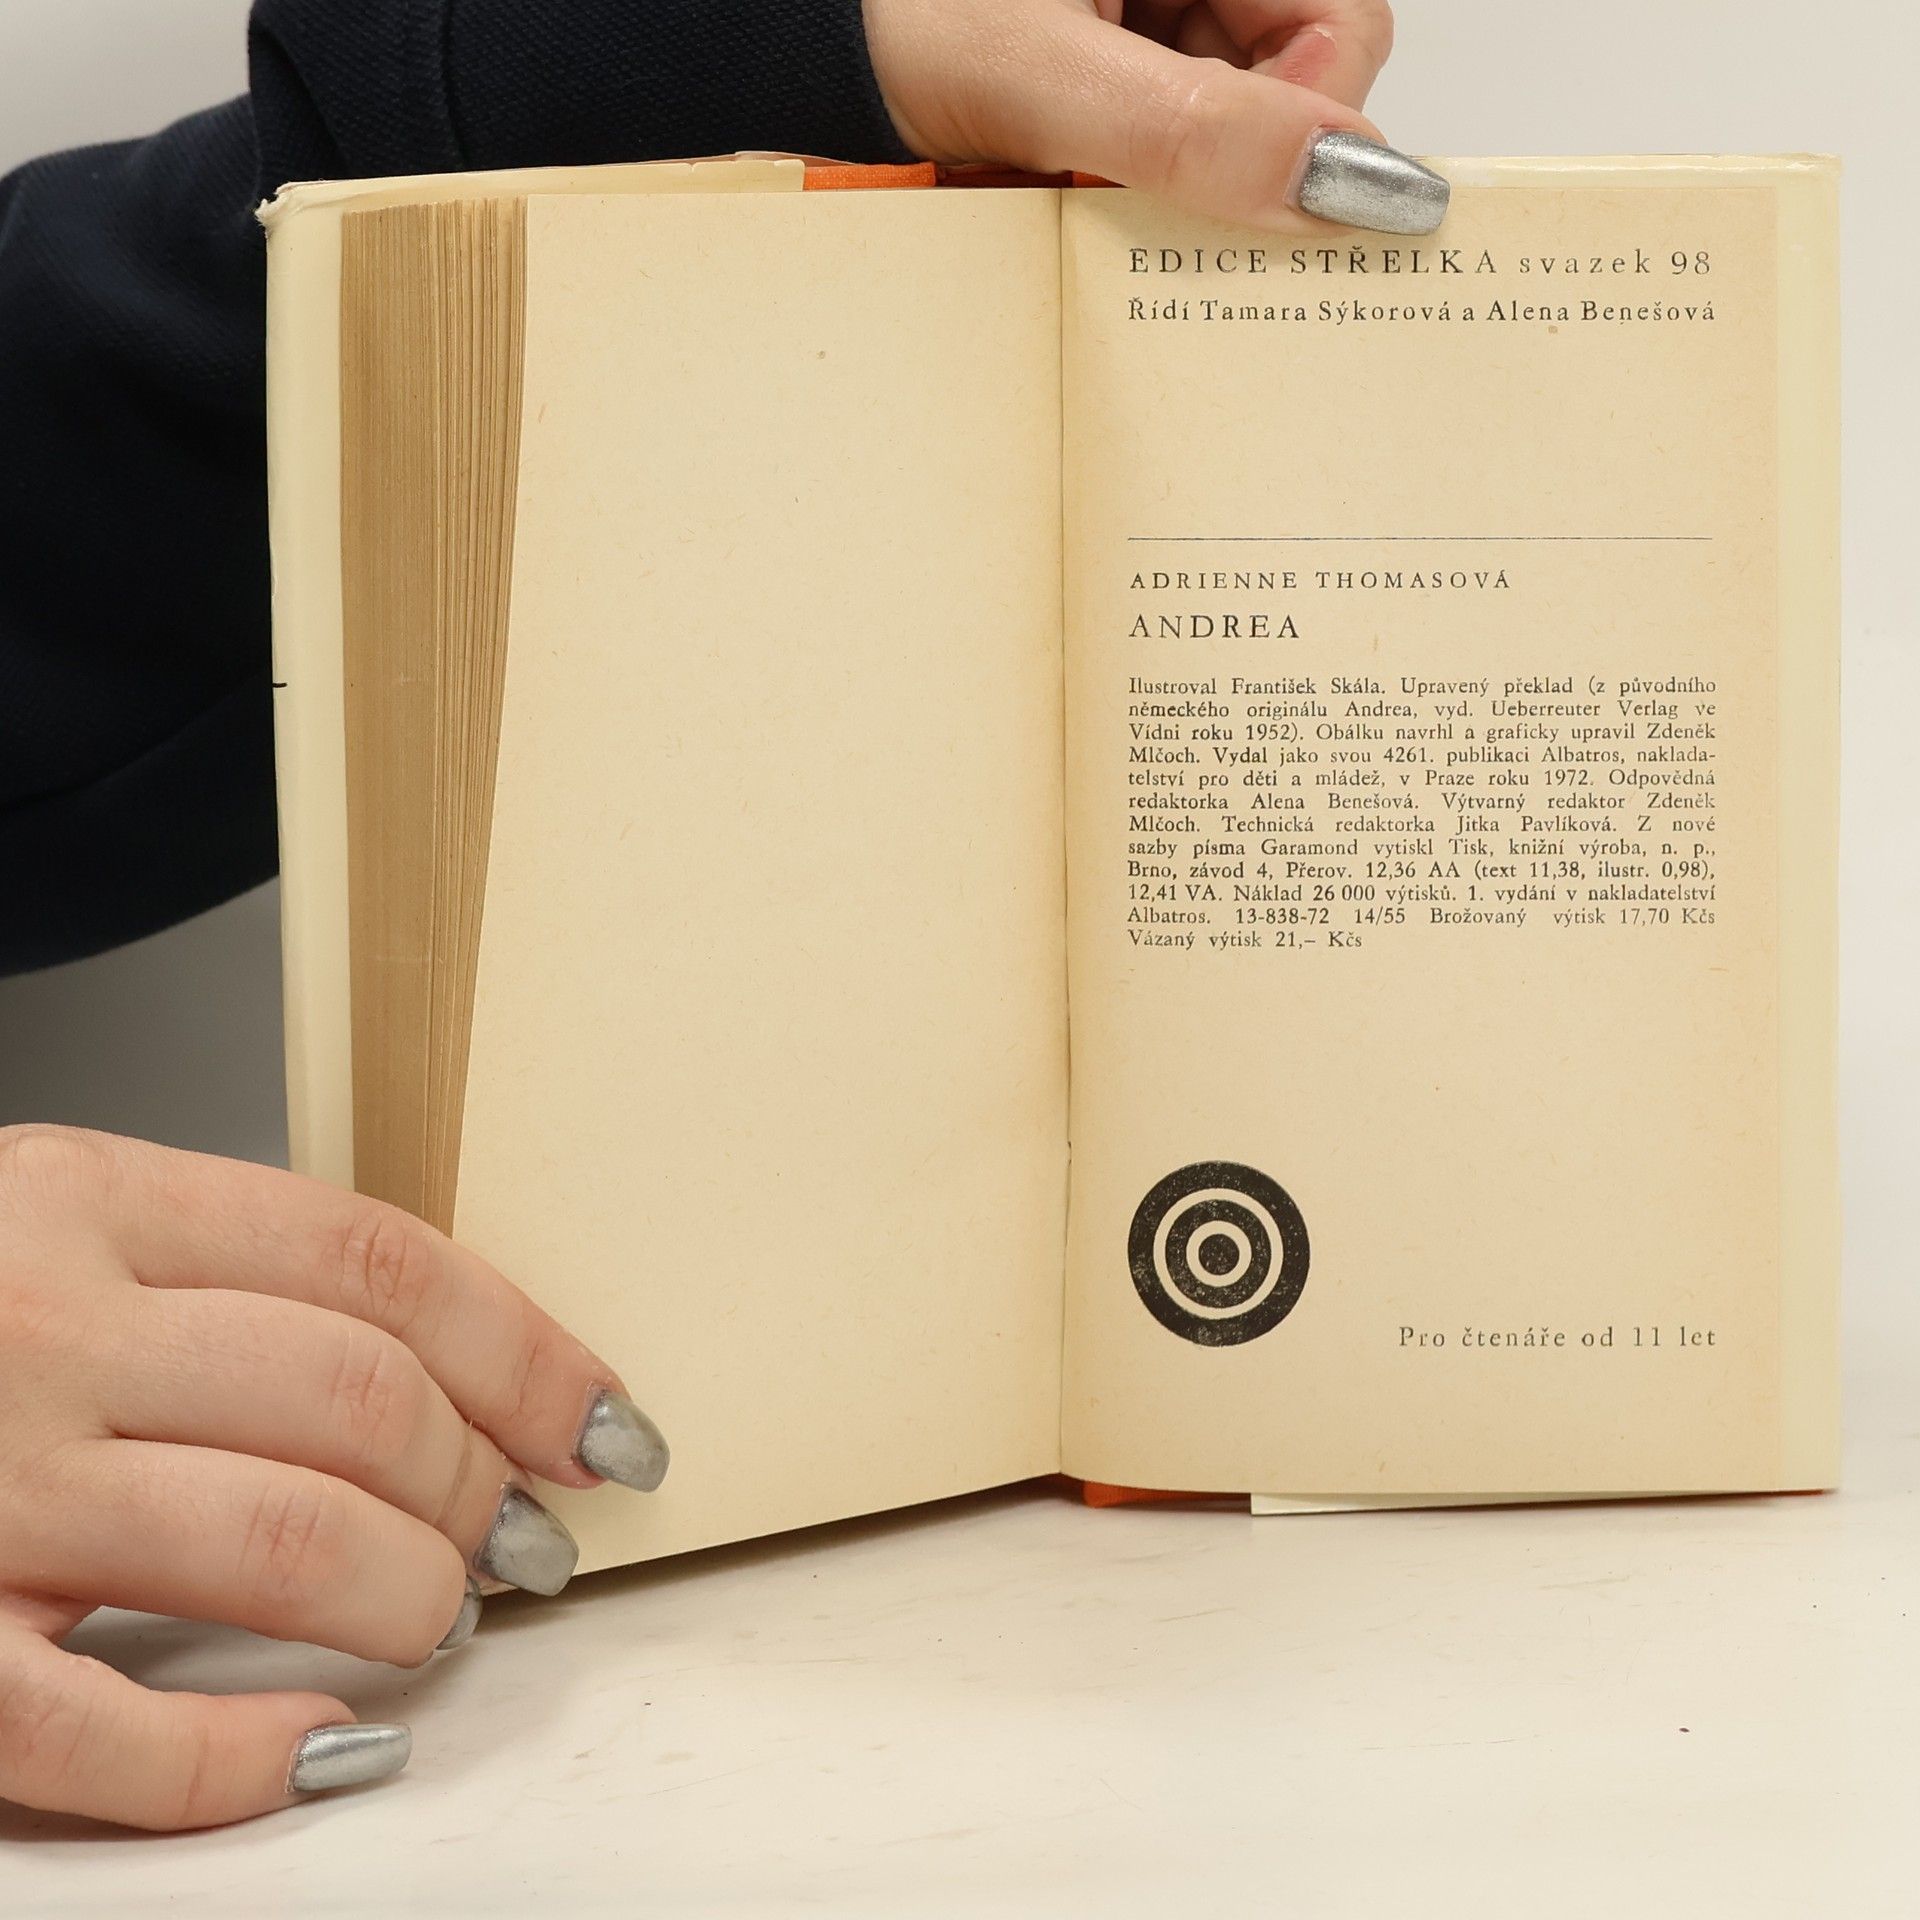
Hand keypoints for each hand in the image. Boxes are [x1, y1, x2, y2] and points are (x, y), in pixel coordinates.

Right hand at [0, 1126, 667, 1830]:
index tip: (608, 1428)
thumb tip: (460, 1381)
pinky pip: (103, 1732)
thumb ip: (225, 1277)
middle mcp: (36, 1330)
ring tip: (440, 1619)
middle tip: (524, 1542)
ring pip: (282, 1544)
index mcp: (87, 1200)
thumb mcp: (58, 1227)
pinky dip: (243, 1758)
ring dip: (409, 1600)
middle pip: (359, 1406)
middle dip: (485, 1489)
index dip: (529, 1355)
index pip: (383, 1266)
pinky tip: (323, 1746)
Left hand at [865, 0, 1447, 233]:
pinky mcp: (1102, 71)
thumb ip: (1188, 129)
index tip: (1246, 184)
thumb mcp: (1038, 74)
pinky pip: (1155, 142)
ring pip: (1218, 124)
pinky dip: (1119, 182)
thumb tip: (1335, 184)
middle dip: (1221, 155)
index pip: (1341, 25)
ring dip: (1161, 178)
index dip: (1313, 118)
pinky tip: (1060, 177)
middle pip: (1283, 83)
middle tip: (1130, 186)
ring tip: (1068, 173)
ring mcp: (1141, 17)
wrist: (788, 51)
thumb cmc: (881, 20)